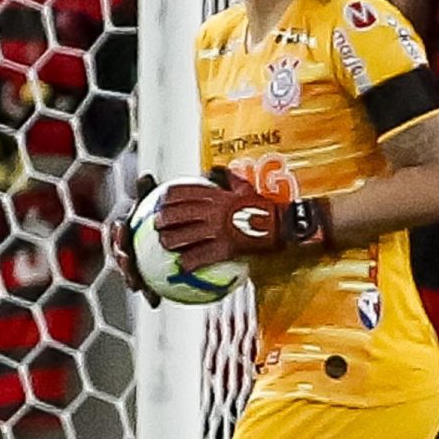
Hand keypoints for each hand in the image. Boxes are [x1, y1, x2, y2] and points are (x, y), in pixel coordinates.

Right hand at [108, 174, 161, 308]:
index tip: (123, 229)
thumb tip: (145, 176)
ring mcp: (135, 267)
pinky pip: (148, 289)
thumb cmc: (164, 213)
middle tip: (127, 261)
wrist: (174, 233)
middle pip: (120, 256)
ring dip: (132, 280)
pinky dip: (149, 296)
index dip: (118, 232)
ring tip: (137, 286)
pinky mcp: (147, 281)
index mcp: (127, 231)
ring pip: (130, 275)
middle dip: (121, 260)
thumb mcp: (158, 200)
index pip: (119, 230)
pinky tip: (156, 303)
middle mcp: (127, 250)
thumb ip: (150, 191)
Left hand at [155, 167, 332, 272]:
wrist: (283, 226)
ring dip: (169, 241)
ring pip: (184, 236)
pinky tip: (181, 267)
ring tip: (163, 245)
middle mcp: (214, 211)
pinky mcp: (225, 247)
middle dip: (162, 219)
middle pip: (178, 214)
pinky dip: (188, 262)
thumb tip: (217, 170)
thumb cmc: (267, 208)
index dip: (167, 197)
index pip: (184, 192)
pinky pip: (200, 256)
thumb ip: (230, 180)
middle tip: (156, 225)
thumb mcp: (247, 189)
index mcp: (217, 196)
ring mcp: (218, 230)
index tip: (159, 200)